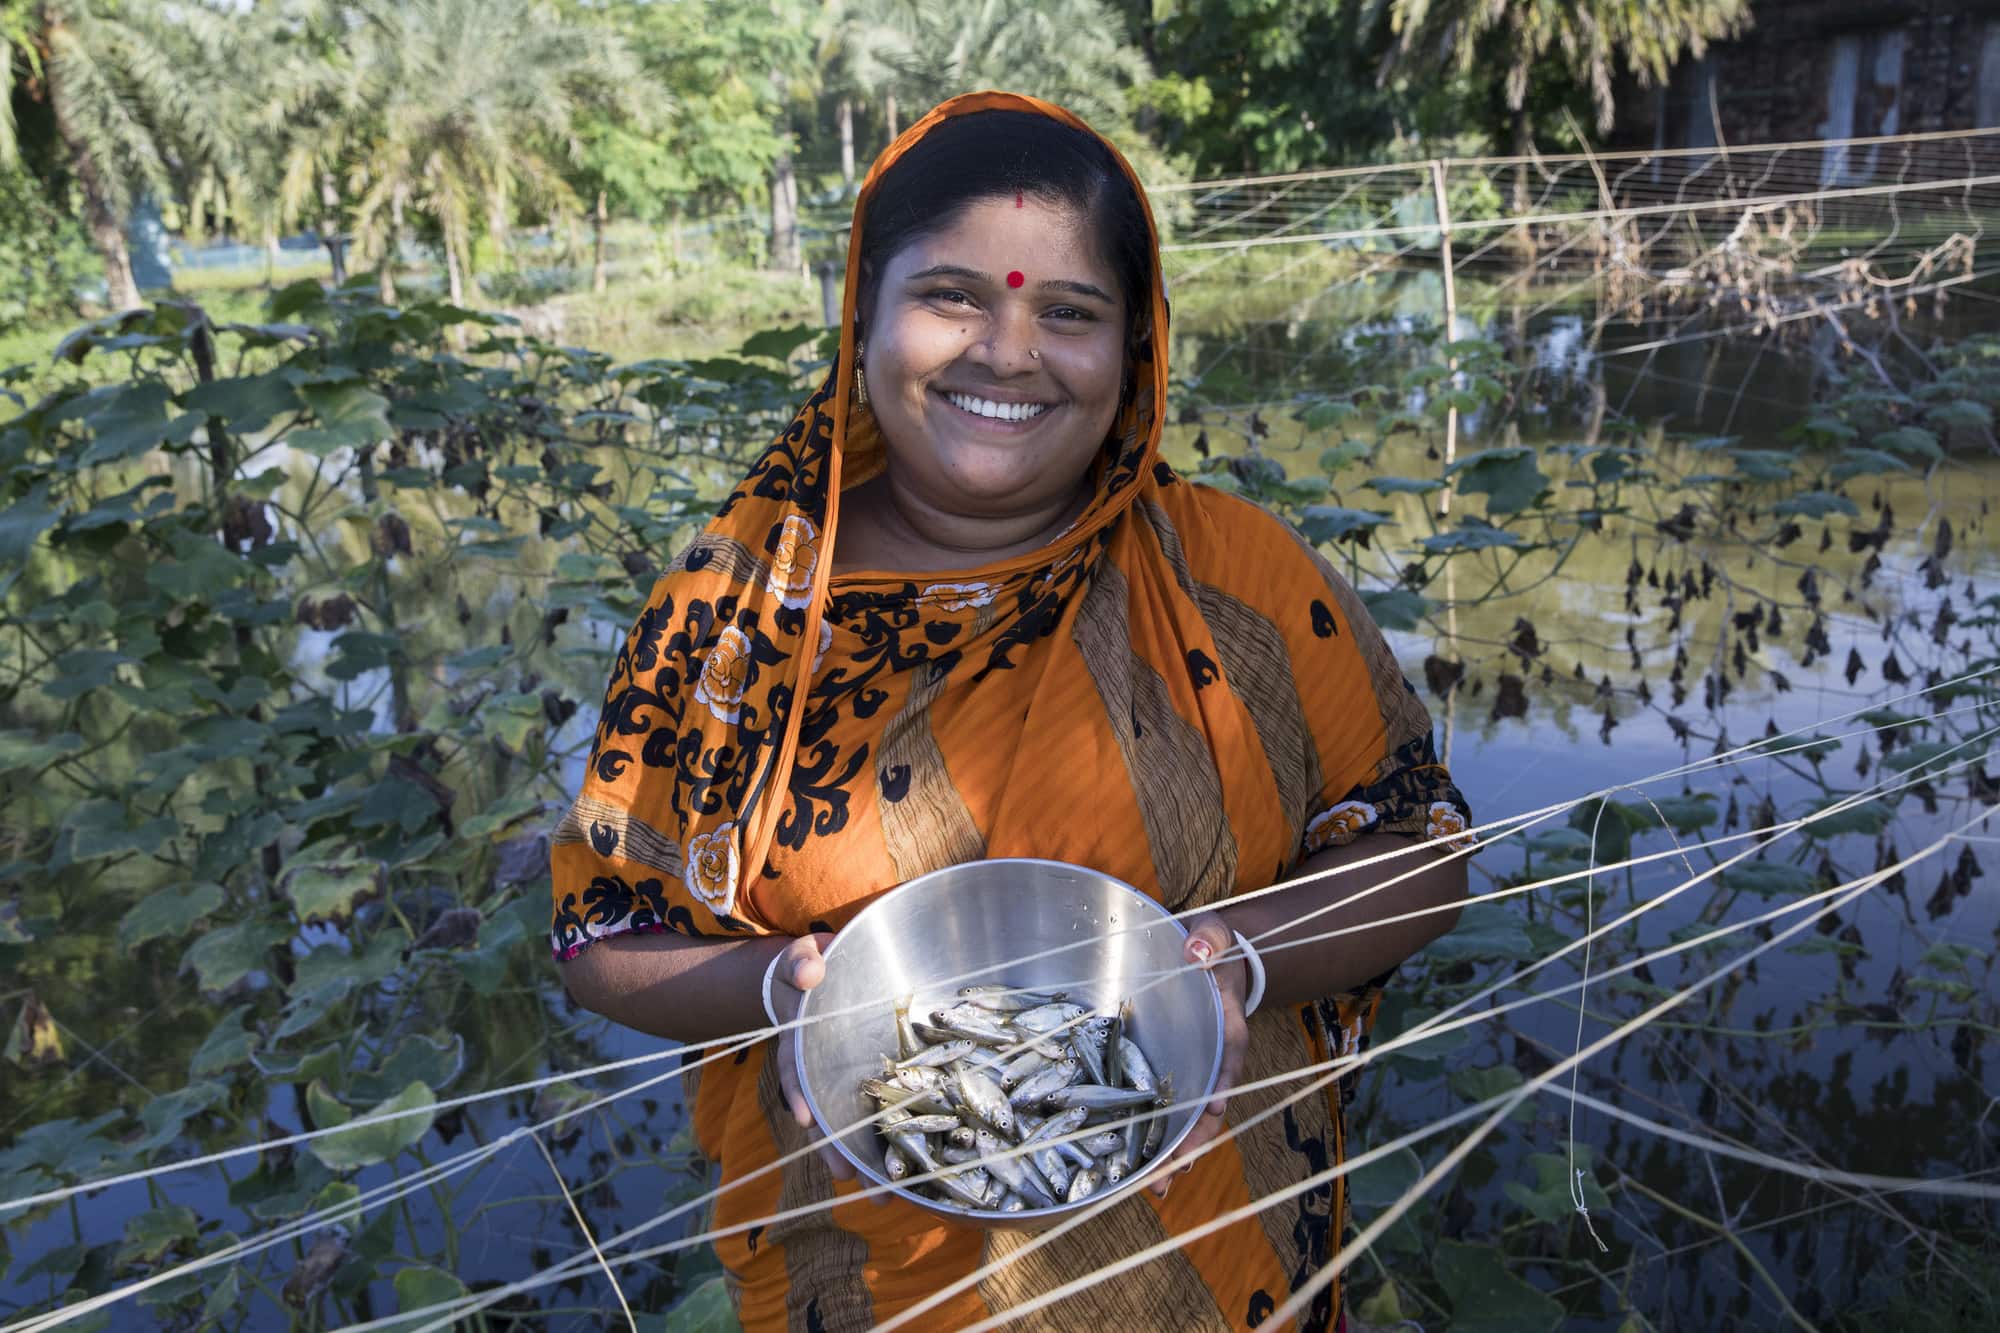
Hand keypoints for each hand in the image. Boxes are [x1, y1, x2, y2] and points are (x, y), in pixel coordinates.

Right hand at [769, 931, 863, 1185]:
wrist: (824, 975)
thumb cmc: (812, 968)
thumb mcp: (802, 960)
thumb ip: (803, 964)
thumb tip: (811, 972)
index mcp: (800, 1042)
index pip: (795, 1071)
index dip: (799, 1094)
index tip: (806, 1120)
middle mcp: (817, 1069)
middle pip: (823, 1113)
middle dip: (835, 1146)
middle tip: (849, 1178)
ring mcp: (841, 1078)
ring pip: (849, 1124)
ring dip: (861, 1157)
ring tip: (879, 1194)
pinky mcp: (865, 1081)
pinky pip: (875, 1112)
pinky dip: (885, 1140)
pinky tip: (900, 1169)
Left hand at [1151, 912, 1248, 1198]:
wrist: (1208, 957)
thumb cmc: (1210, 947)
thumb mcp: (1212, 935)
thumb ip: (1208, 941)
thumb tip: (1196, 954)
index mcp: (1229, 1025)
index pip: (1228, 1058)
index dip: (1220, 1084)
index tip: (1213, 1106)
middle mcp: (1215, 1057)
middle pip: (1209, 1106)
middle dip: (1192, 1142)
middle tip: (1171, 1176)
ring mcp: (1195, 1070)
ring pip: (1189, 1119)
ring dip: (1174, 1152)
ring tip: (1156, 1186)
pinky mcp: (1174, 1073)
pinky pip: (1167, 1109)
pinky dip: (1158, 1137)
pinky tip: (1140, 1165)